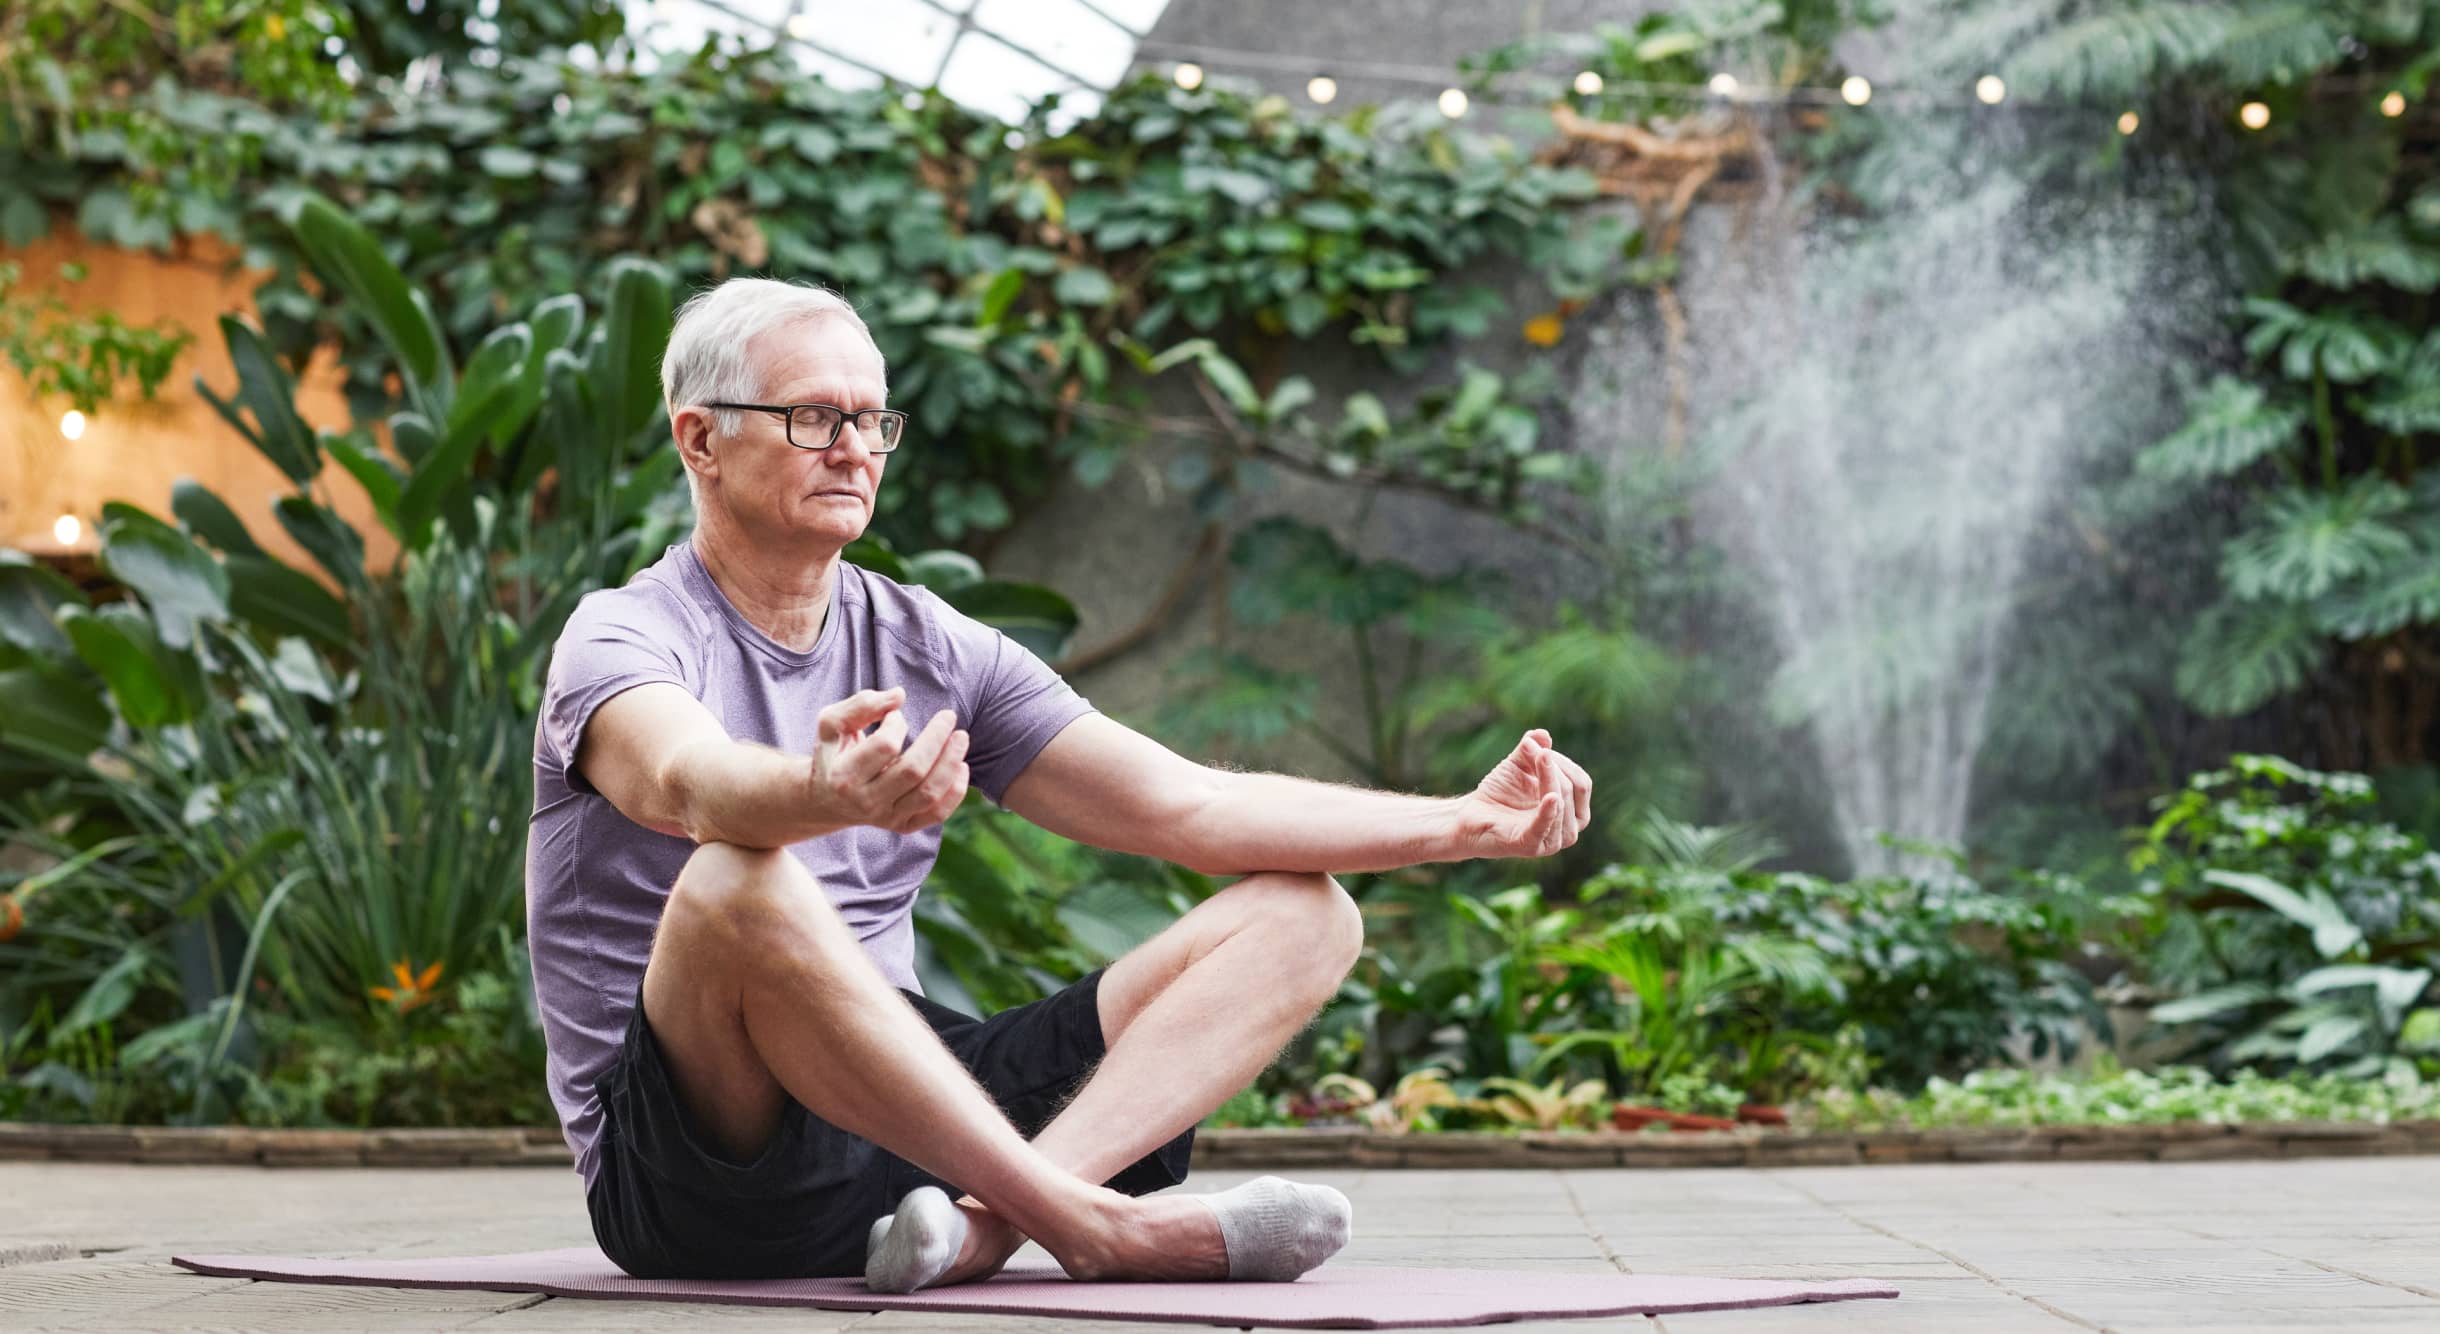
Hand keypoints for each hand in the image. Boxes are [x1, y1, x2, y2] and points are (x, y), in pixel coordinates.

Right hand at [809, 688, 970, 833]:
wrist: (826, 801)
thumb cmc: (833, 754)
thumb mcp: (832, 724)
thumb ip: (861, 704)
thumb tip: (899, 695)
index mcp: (844, 776)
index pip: (885, 746)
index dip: (897, 724)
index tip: (895, 715)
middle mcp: (865, 802)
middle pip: (913, 771)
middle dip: (936, 739)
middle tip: (949, 716)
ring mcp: (886, 818)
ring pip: (929, 794)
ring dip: (951, 762)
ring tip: (961, 737)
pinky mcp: (902, 826)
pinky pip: (937, 814)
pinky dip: (956, 791)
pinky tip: (962, 766)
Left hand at [1457, 729, 1592, 859]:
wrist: (1470, 815)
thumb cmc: (1500, 792)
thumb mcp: (1518, 765)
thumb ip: (1533, 749)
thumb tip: (1543, 734)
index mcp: (1573, 814)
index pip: (1581, 783)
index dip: (1563, 764)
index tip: (1540, 751)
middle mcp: (1568, 831)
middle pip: (1572, 790)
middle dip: (1552, 767)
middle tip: (1530, 751)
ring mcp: (1551, 841)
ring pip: (1560, 803)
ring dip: (1546, 777)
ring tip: (1531, 761)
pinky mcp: (1530, 846)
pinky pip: (1544, 826)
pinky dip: (1549, 812)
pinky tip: (1551, 797)